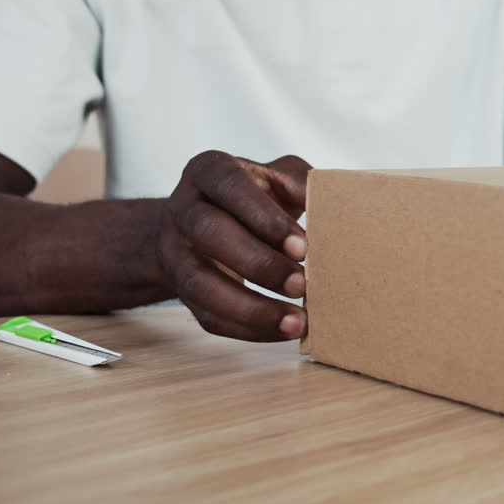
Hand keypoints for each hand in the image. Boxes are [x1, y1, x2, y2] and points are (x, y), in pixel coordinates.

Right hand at [158, 151, 311, 340]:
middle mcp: (184, 208)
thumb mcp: (276, 176)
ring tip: (297, 322)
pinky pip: (208, 316)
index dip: (266, 218)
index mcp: (209, 171)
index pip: (231, 187)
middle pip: (209, 233)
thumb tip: (328, 209)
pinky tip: (283, 331)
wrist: (204, 221)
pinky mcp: (181, 289)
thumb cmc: (254, 197)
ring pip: (200, 284)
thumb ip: (301, 182)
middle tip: (303, 284)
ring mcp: (176, 251)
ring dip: (251, 308)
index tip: (303, 245)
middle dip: (259, 263)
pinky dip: (248, 329)